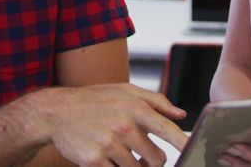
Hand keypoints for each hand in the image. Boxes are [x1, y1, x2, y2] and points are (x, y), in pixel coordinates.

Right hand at [28, 83, 188, 166]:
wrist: (56, 111)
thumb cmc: (94, 100)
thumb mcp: (124, 91)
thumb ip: (156, 101)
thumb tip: (181, 115)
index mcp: (134, 107)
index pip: (168, 131)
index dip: (184, 145)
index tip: (195, 154)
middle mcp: (123, 126)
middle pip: (157, 159)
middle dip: (155, 162)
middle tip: (146, 158)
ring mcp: (108, 145)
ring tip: (125, 157)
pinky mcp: (94, 161)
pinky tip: (110, 160)